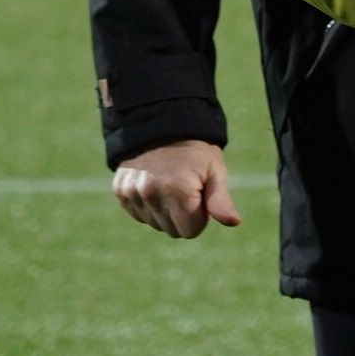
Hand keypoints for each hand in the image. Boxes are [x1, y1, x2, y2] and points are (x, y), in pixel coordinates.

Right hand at [112, 138, 238, 238]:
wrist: (161, 124)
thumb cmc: (195, 151)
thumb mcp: (214, 171)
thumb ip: (220, 201)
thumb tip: (234, 223)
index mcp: (178, 190)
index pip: (190, 232)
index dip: (199, 217)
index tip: (199, 196)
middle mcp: (151, 193)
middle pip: (172, 230)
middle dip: (182, 216)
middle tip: (185, 188)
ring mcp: (133, 192)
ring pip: (153, 224)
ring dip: (163, 211)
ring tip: (168, 184)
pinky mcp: (120, 190)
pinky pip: (137, 214)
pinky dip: (147, 205)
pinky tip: (153, 183)